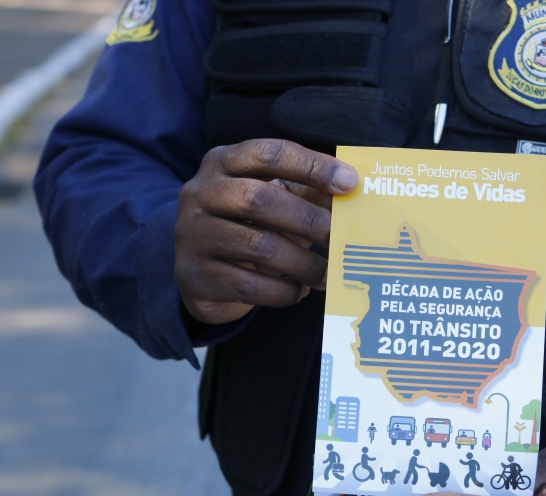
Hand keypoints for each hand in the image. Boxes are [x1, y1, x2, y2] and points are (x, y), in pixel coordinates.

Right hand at [175, 139, 357, 323]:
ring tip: (328, 274)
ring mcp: (193, 235)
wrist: (201, 273)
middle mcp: (200, 193)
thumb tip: (352, 192)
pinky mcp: (196, 275)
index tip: (350, 183)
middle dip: (309, 220)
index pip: (269, 154)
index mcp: (223, 162)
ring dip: (303, 263)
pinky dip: (282, 291)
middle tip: (341, 238)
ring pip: (258, 247)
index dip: (312, 166)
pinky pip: (249, 285)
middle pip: (260, 199)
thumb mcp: (274, 200)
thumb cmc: (250, 226)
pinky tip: (299, 291)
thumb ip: (308, 192)